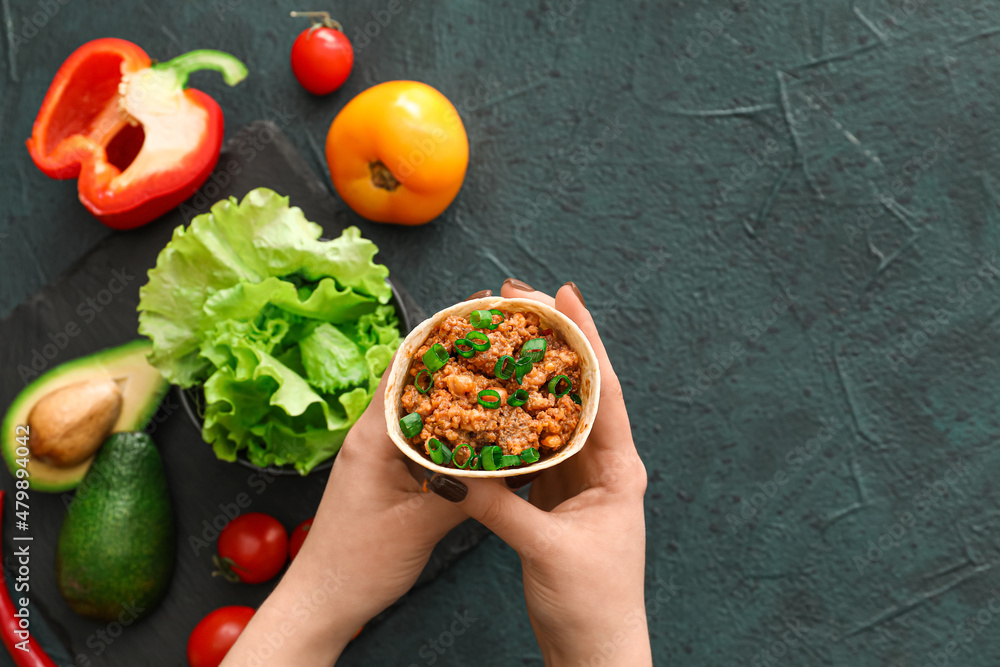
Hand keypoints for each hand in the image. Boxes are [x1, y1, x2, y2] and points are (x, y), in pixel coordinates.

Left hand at [221, 292, 493, 665]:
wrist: (324, 601)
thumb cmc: (359, 563)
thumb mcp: (421, 524)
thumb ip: (470, 490)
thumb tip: (518, 463)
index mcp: (374, 434)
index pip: (409, 363)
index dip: (445, 331)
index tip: (479, 305)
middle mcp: (374, 434)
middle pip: (419, 377)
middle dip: (459, 352)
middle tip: (503, 332)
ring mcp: (379, 452)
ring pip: (425, 406)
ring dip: (457, 387)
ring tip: (501, 370)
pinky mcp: (388, 472)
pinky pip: (426, 436)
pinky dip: (453, 425)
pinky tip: (483, 428)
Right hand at [427, 280, 650, 666]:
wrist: (595, 652)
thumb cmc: (592, 604)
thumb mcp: (547, 551)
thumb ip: (504, 508)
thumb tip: (459, 472)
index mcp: (619, 469)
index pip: (603, 389)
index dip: (584, 339)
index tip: (564, 296)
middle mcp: (603, 466)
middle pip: (577, 391)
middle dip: (552, 345)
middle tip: (520, 302)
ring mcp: (579, 481)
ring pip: (553, 416)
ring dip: (529, 379)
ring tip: (502, 339)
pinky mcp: (556, 500)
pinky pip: (533, 449)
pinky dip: (512, 424)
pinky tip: (491, 403)